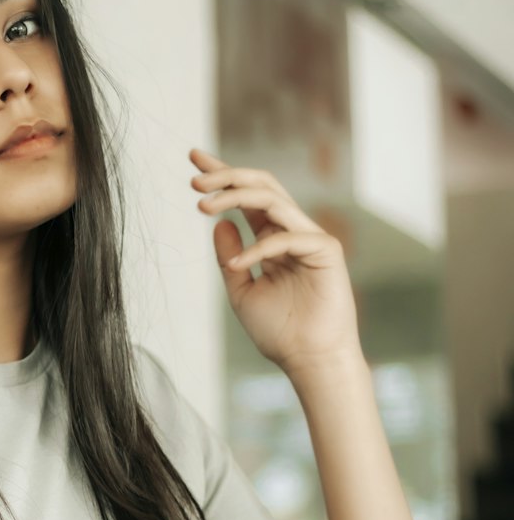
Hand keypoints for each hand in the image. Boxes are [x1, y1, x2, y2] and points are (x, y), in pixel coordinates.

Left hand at [189, 147, 362, 377]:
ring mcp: (310, 238)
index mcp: (272, 237)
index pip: (246, 197)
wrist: (308, 360)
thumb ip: (229, 258)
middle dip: (226, 177)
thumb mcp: (241, 291)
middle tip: (194, 180)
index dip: (222, 176)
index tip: (193, 159)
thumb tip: (219, 223)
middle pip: (261, 186)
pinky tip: (238, 265)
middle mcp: (291, 231)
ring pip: (273, 199)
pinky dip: (258, 248)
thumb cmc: (280, 331)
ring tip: (202, 205)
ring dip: (235, 196)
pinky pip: (286, 237)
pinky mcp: (326, 251)